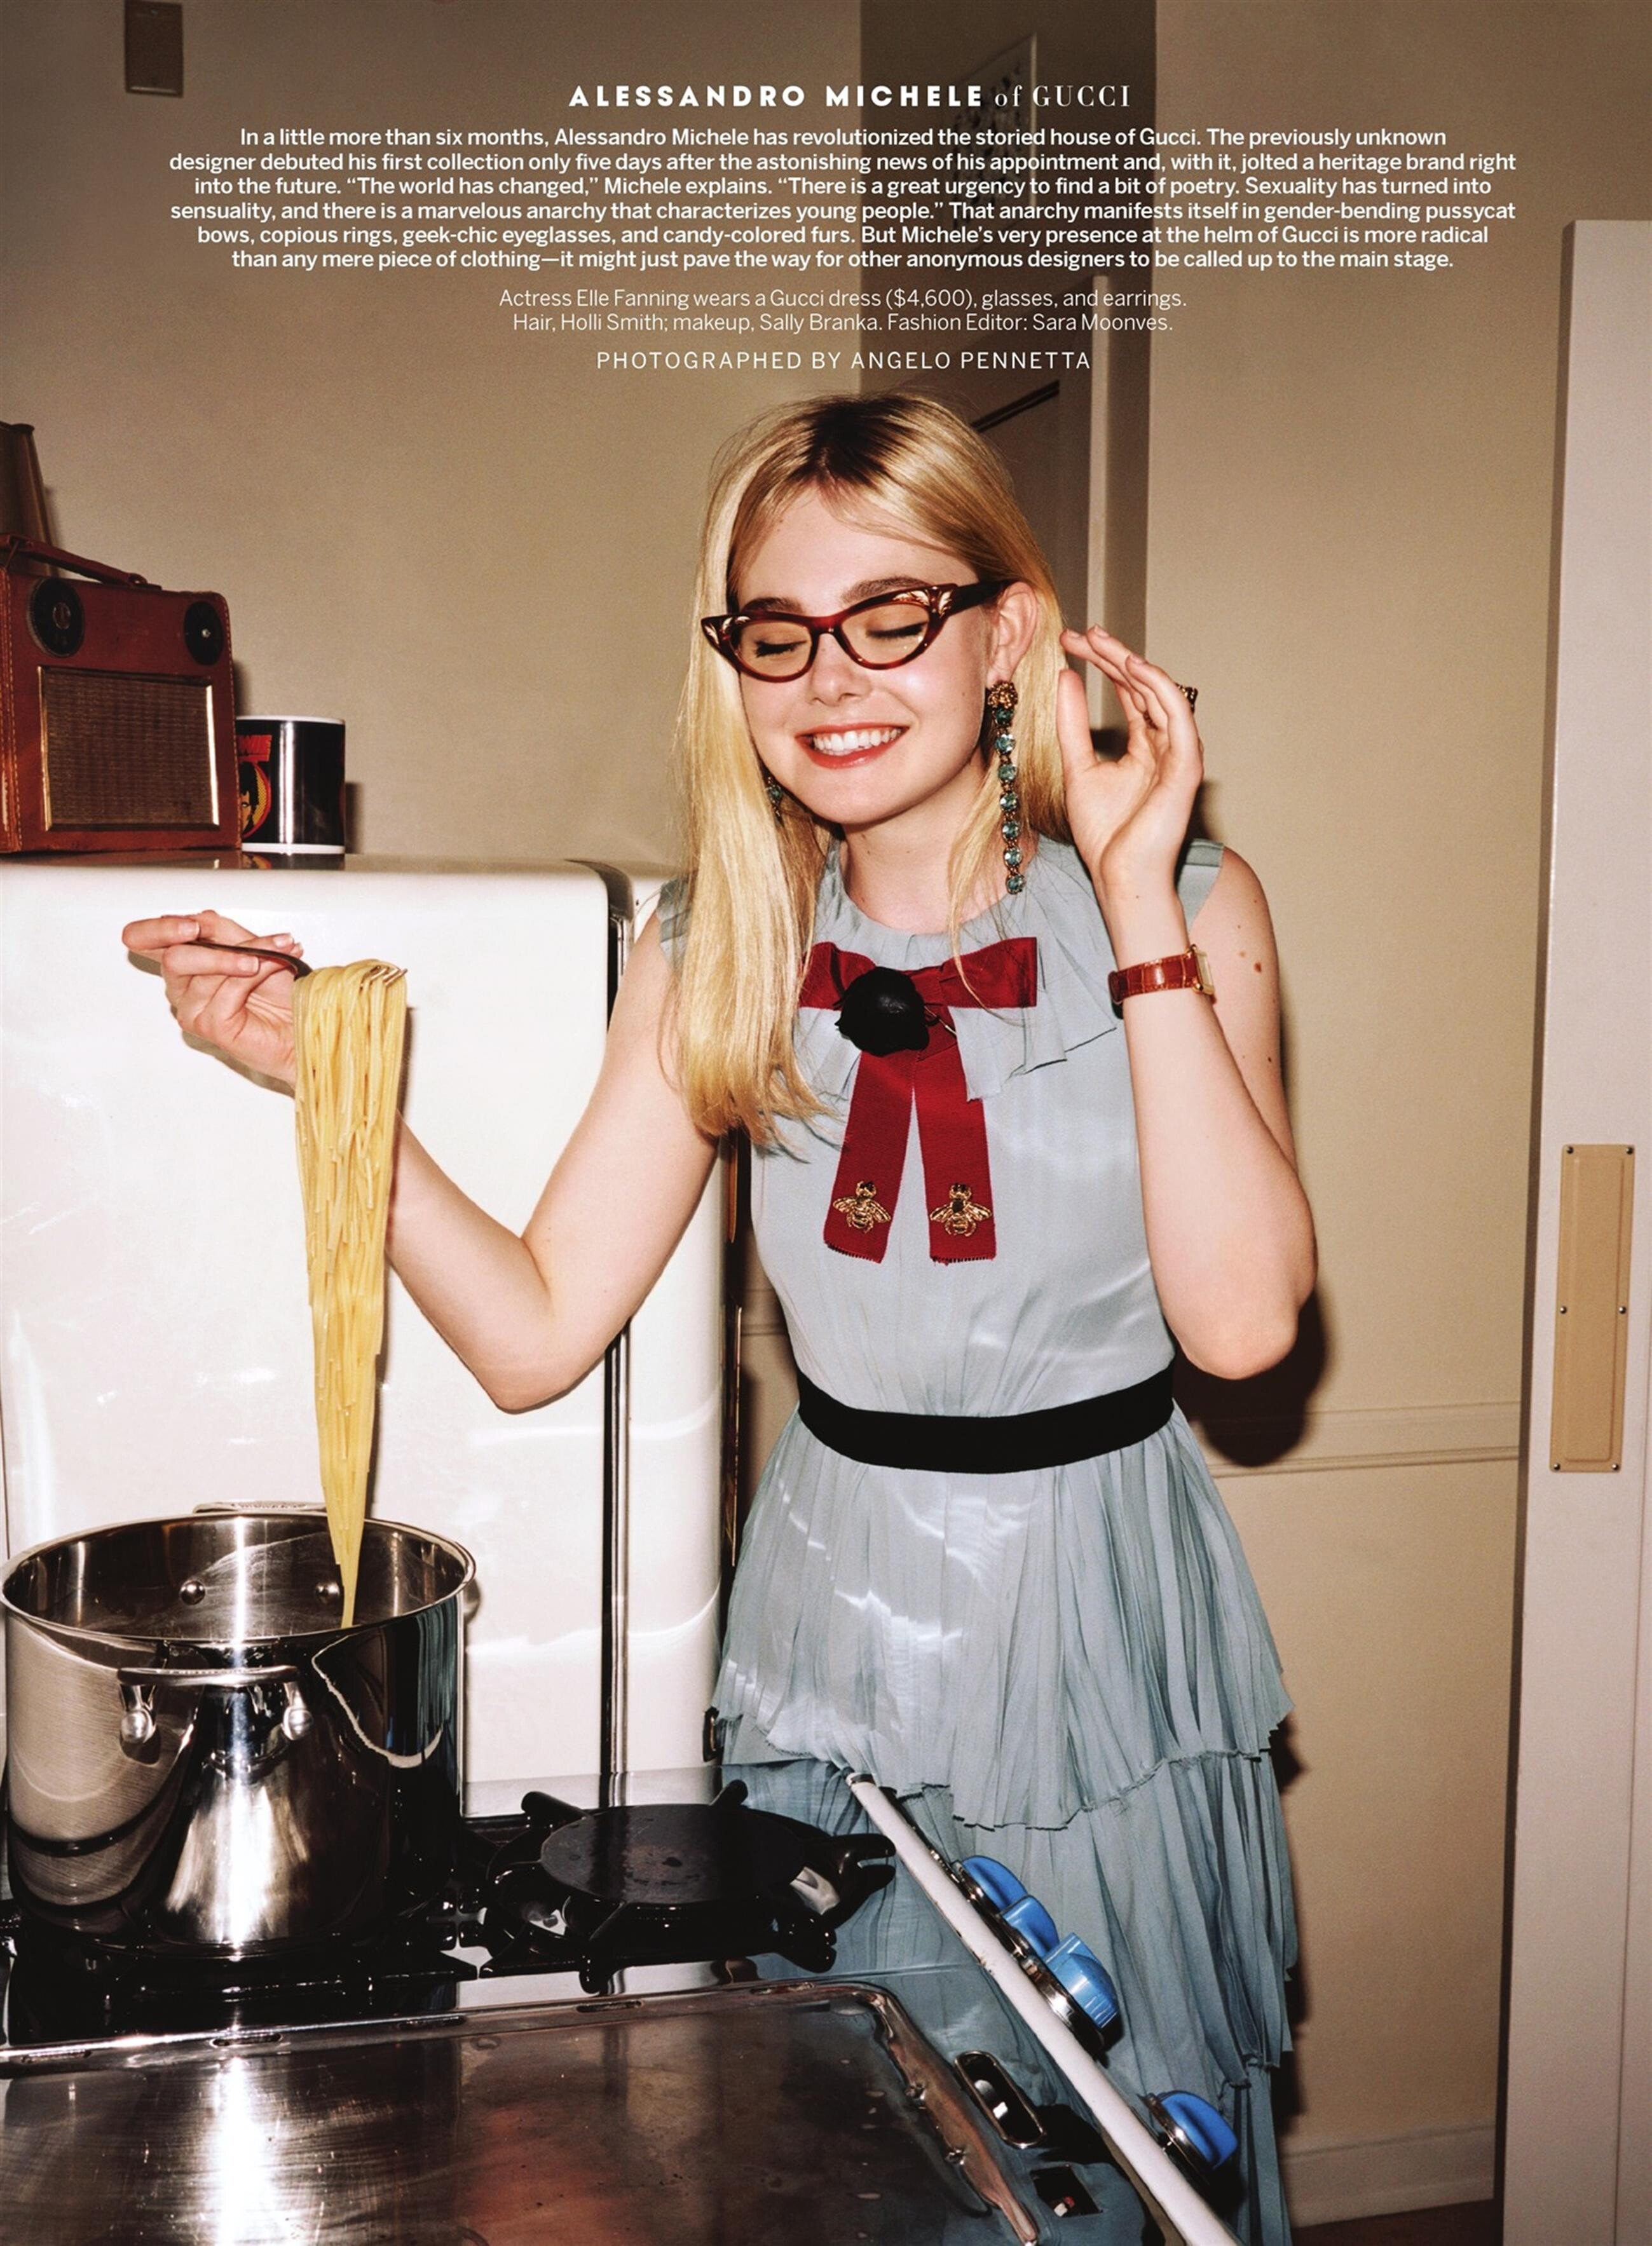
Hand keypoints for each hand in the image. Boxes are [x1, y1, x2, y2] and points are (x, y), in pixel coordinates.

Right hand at [120, 908, 304, 1088]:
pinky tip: (275, 965)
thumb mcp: (250, 946)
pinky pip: (228, 988)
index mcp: (184, 962)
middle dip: (205, 941)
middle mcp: (182, 987)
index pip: (142, 940)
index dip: (157, 930)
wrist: (303, 1022)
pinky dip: (257, 970)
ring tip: (279, 951)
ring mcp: (193, 1008)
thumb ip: (221, 931)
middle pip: (171, 956)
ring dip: (249, 952)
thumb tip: (200, 918)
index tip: (192, 925)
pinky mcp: (209, 1025)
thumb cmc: (279, 991)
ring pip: (205, 968)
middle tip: (222, 932)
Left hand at [1055, 626, 1202, 910]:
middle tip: (1082, 632)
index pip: (1127, 692)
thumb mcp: (1078, 767)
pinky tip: (1130, 666)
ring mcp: (1179, 754)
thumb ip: (1072, 724)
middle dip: (1113, 656)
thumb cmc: (1105, 835)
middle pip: (1143, 687)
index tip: (1069, 643)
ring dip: (1131, 663)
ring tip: (1100, 641)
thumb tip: (1065, 676)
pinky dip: (1157, 688)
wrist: (1121, 877)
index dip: (1102, 663)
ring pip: (1161, 693)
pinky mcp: (1186, 766)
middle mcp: (1166, 745)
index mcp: (1145, 746)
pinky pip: (1177, 715)